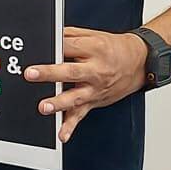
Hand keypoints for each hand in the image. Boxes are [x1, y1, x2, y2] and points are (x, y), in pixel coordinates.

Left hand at [23, 27, 148, 142]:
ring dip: (59, 103)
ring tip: (44, 107)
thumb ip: (70, 35)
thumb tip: (49, 36)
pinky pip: (81, 115)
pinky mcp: (94, 101)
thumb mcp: (93, 35)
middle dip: (50, 73)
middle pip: (70, 72)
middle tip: (31, 74)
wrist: (139, 63)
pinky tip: (62, 134)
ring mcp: (95, 88)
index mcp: (94, 49)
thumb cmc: (114, 49)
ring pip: (75, 97)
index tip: (37, 47)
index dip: (53, 47)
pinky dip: (71, 126)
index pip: (68, 46)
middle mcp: (95, 70)